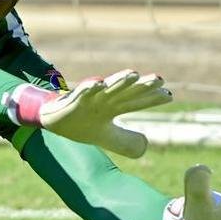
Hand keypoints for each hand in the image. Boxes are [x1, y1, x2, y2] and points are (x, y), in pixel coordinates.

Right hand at [4, 70, 171, 157]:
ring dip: (120, 81)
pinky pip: (82, 92)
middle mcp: (104, 100)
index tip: (169, 95)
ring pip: (107, 88)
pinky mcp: (74, 101)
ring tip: (133, 74)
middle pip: (126, 92)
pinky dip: (90, 87)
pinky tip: (99, 83)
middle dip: (142, 86)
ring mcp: (89, 99)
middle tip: (158, 79)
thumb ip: (125, 140)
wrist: (52, 121)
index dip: (151, 99)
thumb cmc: (81, 125)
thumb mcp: (105, 137)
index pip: (135, 102)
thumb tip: (146, 146)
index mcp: (113, 108)